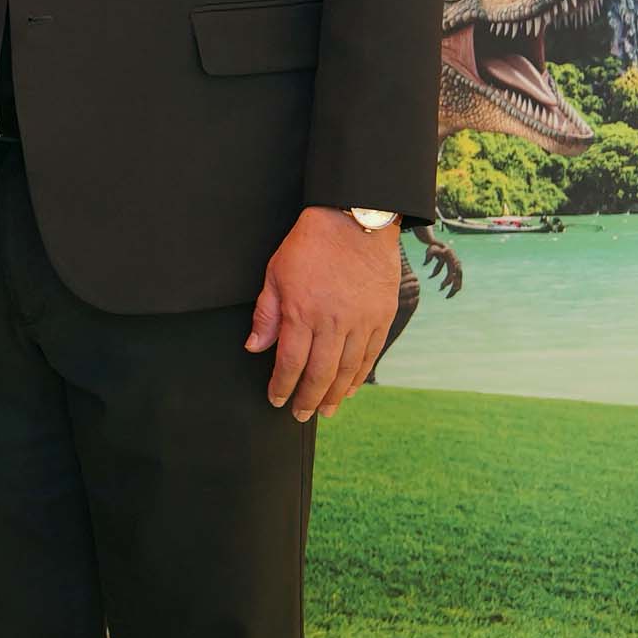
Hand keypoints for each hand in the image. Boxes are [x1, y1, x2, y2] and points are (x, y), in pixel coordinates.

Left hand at [246, 208, 400, 420]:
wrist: (353, 223)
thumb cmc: (308, 245)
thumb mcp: (275, 274)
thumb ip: (266, 314)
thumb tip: (255, 347)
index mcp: (302, 312)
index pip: (290, 361)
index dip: (282, 385)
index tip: (276, 400)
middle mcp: (333, 322)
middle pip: (320, 373)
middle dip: (307, 398)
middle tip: (300, 415)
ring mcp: (360, 322)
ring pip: (347, 369)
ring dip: (334, 394)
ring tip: (324, 409)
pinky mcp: (381, 318)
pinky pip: (370, 355)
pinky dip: (359, 376)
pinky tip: (348, 389)